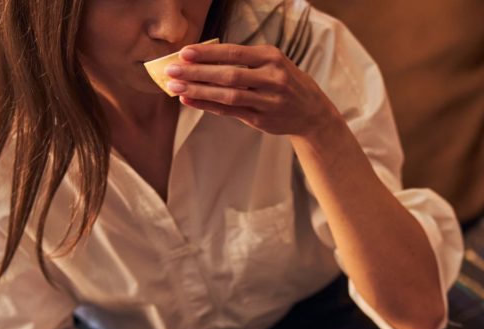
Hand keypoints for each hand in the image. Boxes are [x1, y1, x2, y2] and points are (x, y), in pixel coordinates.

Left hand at [164, 43, 335, 136]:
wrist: (312, 112)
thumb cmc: (285, 82)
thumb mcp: (272, 63)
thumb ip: (243, 60)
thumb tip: (202, 59)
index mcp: (271, 58)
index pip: (234, 53)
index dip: (207, 53)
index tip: (184, 53)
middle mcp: (272, 79)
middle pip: (228, 75)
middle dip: (197, 73)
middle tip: (172, 71)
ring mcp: (268, 101)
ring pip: (228, 96)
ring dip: (199, 91)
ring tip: (176, 87)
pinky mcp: (262, 119)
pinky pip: (230, 112)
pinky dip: (208, 106)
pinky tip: (190, 101)